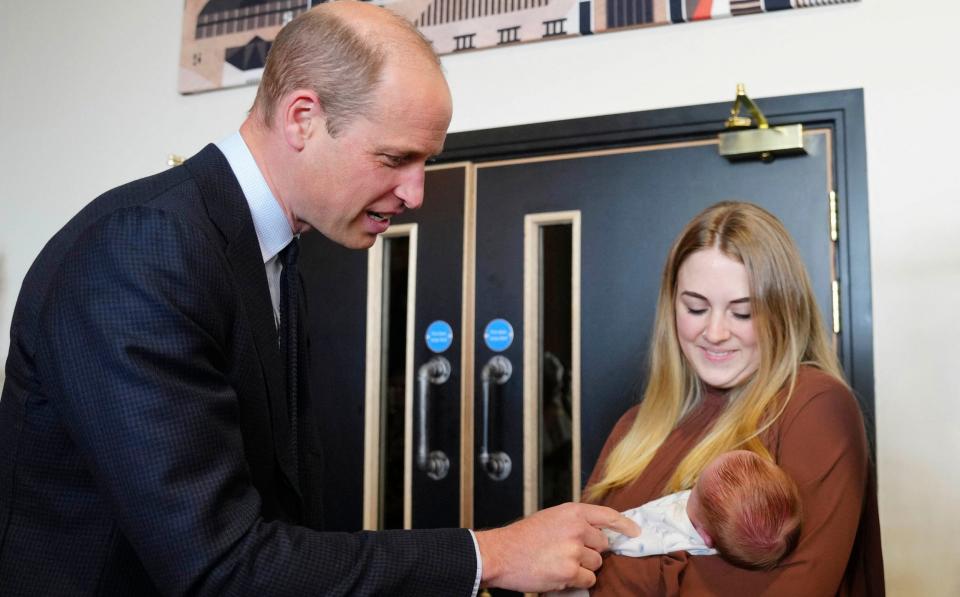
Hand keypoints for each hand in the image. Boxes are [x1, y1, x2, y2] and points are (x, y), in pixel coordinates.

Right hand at [474, 502, 640, 591]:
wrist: (501, 553)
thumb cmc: (522, 538)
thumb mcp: (551, 518)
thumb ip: (575, 522)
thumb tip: (599, 533)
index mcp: (572, 512)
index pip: (607, 516)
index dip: (624, 525)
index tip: (635, 532)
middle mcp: (576, 528)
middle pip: (602, 545)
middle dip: (591, 551)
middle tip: (569, 552)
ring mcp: (574, 550)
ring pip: (595, 564)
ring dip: (582, 567)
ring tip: (558, 562)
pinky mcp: (569, 571)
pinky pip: (587, 580)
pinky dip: (576, 581)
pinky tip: (558, 573)